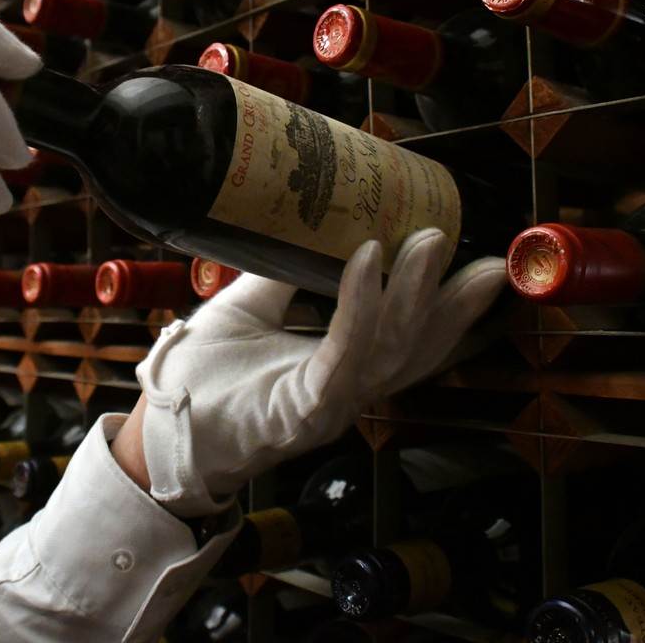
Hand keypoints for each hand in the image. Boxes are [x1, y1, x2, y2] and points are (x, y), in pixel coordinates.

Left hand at [131, 230, 504, 515]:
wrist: (159, 424)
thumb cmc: (204, 374)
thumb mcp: (253, 306)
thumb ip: (286, 273)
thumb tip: (310, 219)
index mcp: (342, 371)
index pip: (411, 341)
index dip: (452, 309)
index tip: (485, 265)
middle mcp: (346, 392)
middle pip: (417, 349)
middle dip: (455, 303)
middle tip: (482, 255)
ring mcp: (327, 405)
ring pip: (389, 350)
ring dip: (412, 292)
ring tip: (426, 240)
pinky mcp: (300, 410)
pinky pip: (340, 355)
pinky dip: (357, 307)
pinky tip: (366, 262)